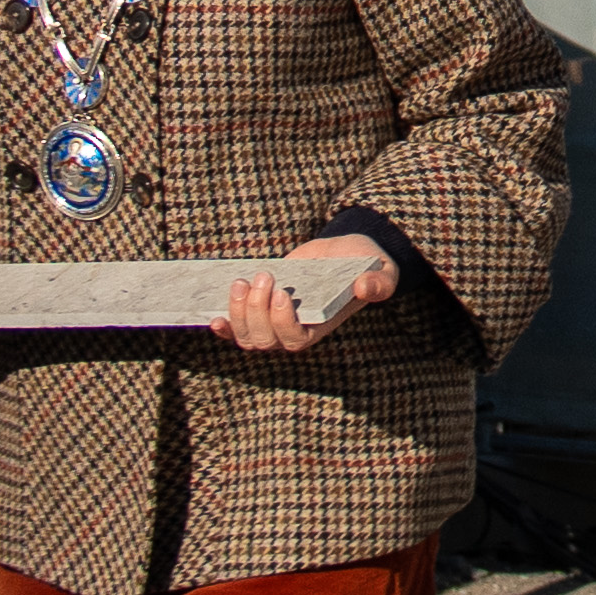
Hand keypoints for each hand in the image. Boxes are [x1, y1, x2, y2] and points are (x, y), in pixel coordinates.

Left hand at [219, 235, 394, 357]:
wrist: (347, 254)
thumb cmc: (366, 265)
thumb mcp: (381, 271)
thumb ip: (379, 282)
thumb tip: (364, 287)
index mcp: (321, 327)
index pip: (294, 341)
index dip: (281, 323)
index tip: (282, 293)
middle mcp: (295, 331)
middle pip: (263, 340)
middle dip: (255, 311)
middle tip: (264, 277)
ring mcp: (274, 323)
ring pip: (246, 336)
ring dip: (238, 312)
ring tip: (242, 282)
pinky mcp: (261, 310)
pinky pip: (236, 330)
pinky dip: (223, 327)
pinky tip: (214, 316)